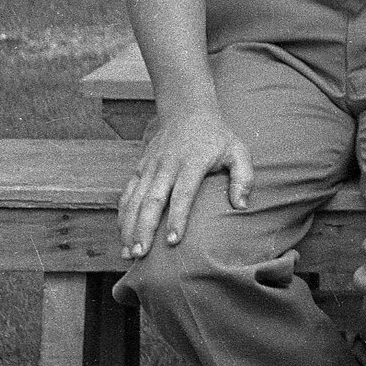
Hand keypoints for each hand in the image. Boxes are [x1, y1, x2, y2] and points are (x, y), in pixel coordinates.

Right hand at [117, 104, 250, 259]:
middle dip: (144, 228)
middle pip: (152, 200)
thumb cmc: (217, 137)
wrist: (187, 111)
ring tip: (129, 253)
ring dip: (129, 227)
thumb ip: (244, 177)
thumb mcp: (238, 150)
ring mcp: (150, 167)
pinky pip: (127, 194)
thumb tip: (241, 206)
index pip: (182, 193)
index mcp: (192, 162)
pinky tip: (122, 235)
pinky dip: (122, 215)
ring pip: (135, 200)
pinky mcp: (139, 168)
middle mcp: (167, 166)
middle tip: (141, 254)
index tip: (173, 241)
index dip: (177, 217)